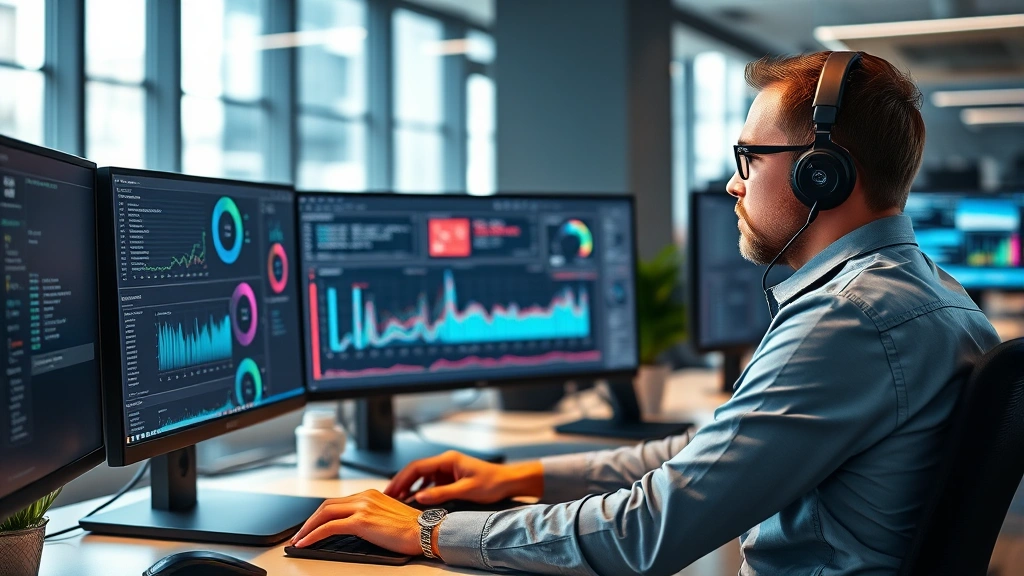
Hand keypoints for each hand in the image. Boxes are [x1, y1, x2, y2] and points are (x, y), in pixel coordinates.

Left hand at [290, 489, 422, 554]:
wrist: (426, 531)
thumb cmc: (414, 529)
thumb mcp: (389, 517)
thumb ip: (373, 517)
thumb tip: (359, 529)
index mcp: (371, 495)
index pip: (338, 502)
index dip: (321, 514)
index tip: (312, 525)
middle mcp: (365, 497)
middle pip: (327, 505)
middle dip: (310, 520)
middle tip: (300, 534)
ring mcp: (362, 507)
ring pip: (324, 514)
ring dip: (307, 528)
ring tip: (298, 540)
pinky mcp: (361, 521)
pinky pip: (329, 527)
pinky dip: (313, 534)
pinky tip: (306, 543)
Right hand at [384, 450, 542, 505]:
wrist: (509, 482)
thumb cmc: (492, 483)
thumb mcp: (466, 490)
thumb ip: (441, 493)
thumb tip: (418, 497)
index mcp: (448, 460)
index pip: (417, 467)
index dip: (401, 479)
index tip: (391, 490)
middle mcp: (445, 462)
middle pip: (416, 471)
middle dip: (401, 483)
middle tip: (388, 496)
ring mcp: (447, 470)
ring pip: (422, 477)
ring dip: (410, 488)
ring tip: (397, 500)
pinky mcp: (450, 478)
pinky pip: (430, 483)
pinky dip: (421, 491)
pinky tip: (414, 501)